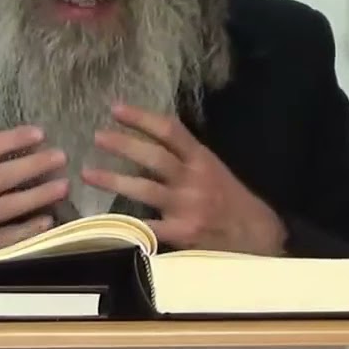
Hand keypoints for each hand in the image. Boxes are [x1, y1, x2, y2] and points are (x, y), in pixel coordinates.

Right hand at [0, 91, 67, 285]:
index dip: (11, 140)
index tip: (38, 133)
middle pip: (0, 178)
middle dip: (33, 166)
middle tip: (60, 156)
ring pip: (6, 208)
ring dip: (37, 196)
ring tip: (63, 185)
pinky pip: (2, 239)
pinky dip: (25, 230)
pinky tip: (47, 221)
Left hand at [82, 102, 286, 254]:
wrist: (259, 238)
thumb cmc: (233, 202)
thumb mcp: (215, 171)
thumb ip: (187, 158)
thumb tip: (150, 142)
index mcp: (202, 159)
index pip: (170, 131)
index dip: (141, 118)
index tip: (116, 109)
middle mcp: (193, 179)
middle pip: (154, 155)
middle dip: (123, 143)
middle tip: (98, 136)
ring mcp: (187, 206)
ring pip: (144, 188)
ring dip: (113, 180)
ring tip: (88, 173)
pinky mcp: (182, 233)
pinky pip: (148, 227)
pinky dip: (126, 224)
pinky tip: (103, 221)